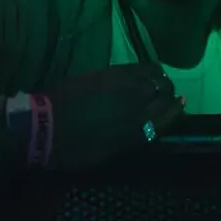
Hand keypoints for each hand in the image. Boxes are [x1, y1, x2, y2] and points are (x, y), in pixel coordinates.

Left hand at [43, 64, 183, 171]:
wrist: (43, 126)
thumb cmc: (74, 149)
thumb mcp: (108, 154)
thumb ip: (133, 139)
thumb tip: (149, 128)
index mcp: (137, 130)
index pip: (169, 115)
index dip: (175, 111)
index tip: (177, 107)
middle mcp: (137, 104)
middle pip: (166, 92)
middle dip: (168, 94)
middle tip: (162, 97)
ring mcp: (125, 84)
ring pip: (157, 75)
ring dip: (159, 80)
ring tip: (153, 84)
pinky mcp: (112, 72)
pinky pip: (140, 67)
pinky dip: (147, 70)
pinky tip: (141, 75)